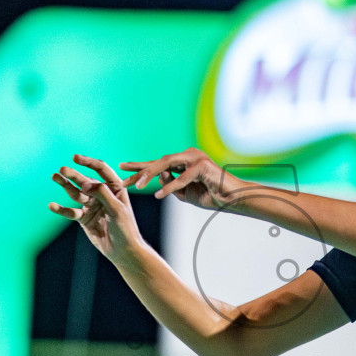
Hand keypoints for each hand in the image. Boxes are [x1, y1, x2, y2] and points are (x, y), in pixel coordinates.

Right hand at [47, 154, 147, 264]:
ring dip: (65, 185)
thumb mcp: (117, 209)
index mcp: (115, 188)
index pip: (101, 169)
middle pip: (85, 180)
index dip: (88, 162)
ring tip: (55, 177)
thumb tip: (85, 183)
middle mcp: (102, 194)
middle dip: (74, 175)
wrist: (123, 251)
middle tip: (61, 170)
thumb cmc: (125, 228)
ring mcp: (92, 205)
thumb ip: (102, 194)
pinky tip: (52, 206)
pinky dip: (61, 209)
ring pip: (76, 193)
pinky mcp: (84, 218)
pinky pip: (71, 211)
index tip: (75, 158)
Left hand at [120, 148, 245, 209]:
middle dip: (139, 171)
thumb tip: (158, 179)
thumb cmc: (211, 196)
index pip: (158, 165)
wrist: (233, 200)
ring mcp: (196, 158)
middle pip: (159, 162)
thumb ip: (170, 185)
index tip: (121, 173)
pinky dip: (171, 186)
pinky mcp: (203, 166)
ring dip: (151, 174)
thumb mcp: (185, 194)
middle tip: (122, 179)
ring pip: (167, 164)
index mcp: (183, 162)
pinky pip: (182, 177)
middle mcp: (188, 155)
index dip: (139, 169)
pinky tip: (159, 194)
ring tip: (137, 186)